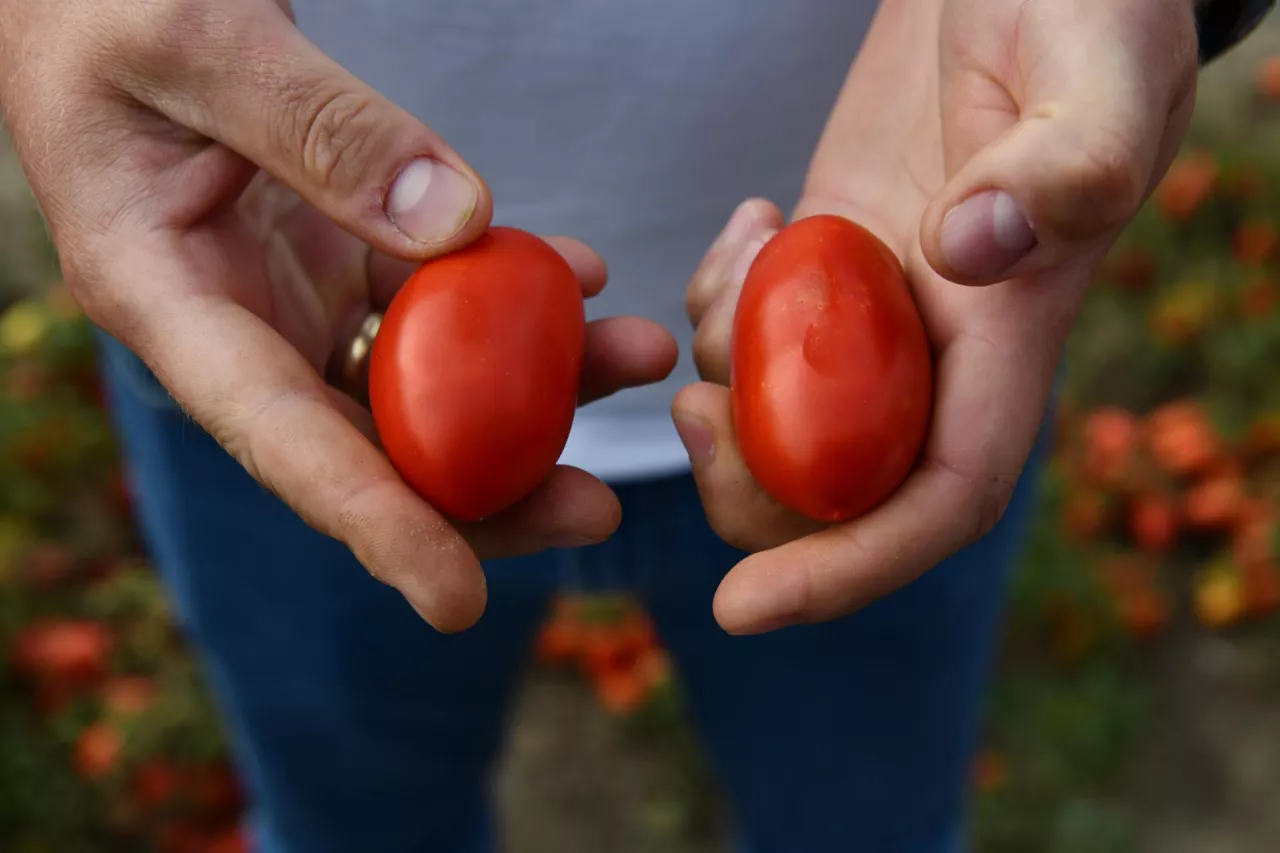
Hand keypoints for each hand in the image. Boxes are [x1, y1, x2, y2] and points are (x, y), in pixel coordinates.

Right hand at [0, 0, 677, 631]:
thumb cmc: (106, 3)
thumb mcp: (197, 42)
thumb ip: (318, 130)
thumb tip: (460, 229)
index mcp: (163, 301)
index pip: (278, 440)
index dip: (373, 526)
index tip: (457, 600)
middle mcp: (231, 323)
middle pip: (367, 443)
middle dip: (487, 487)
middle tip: (598, 504)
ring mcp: (287, 294)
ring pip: (419, 376)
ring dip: (530, 381)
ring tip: (632, 355)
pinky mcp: (332, 254)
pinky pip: (433, 296)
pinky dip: (507, 296)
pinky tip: (577, 276)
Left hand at [675, 0, 1198, 633]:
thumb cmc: (1088, 8)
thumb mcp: (1098, 70)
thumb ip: (1064, 164)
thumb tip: (961, 255)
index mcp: (1012, 335)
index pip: (939, 497)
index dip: (849, 566)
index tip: (741, 607)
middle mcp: (940, 346)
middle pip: (835, 486)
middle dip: (747, 485)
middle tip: (689, 409)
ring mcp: (875, 307)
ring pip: (776, 412)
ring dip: (719, 373)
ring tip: (736, 262)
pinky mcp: (826, 257)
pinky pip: (750, 328)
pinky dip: (716, 300)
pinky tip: (743, 224)